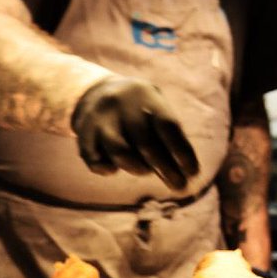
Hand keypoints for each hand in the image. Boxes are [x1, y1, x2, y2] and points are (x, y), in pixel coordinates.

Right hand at [71, 76, 199, 187]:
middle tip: (180, 186)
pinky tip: (114, 168)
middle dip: (166, 169)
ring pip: (121, 154)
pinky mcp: (83, 135)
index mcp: (145, 95)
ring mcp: (100, 120)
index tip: (193, 173)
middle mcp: (122, 105)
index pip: (168, 126)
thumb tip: (188, 170)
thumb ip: (169, 132)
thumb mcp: (155, 106)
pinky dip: (107, 169)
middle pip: (146, 144)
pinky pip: (96, 161)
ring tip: (145, 170)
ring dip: (138, 168)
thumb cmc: (138, 107)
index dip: (181, 152)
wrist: (95, 91)